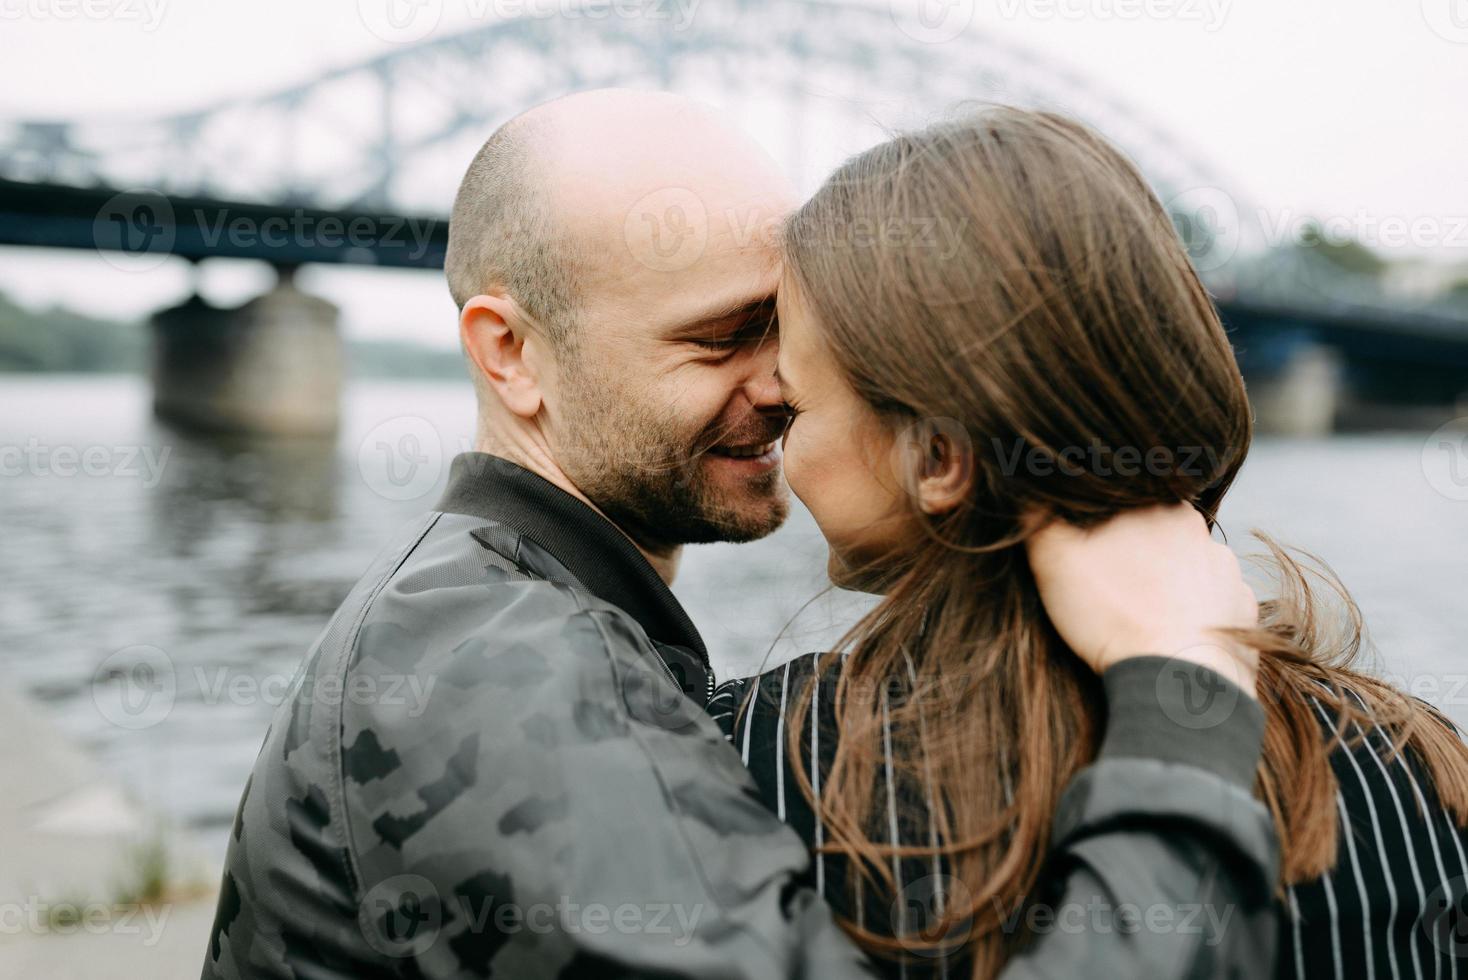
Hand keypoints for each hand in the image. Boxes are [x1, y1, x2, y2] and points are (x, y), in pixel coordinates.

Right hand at [1024, 503, 1259, 695]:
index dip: (1107, 526)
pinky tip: (1173, 636)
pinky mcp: (1245, 616)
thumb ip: (1041, 518)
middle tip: (1112, 586)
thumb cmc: (1113, 617)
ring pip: (1191, 572)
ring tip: (1142, 616)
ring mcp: (1231, 578)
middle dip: (1139, 556)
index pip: (1131, 504)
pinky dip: (1196, 617)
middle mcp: (1206, 537)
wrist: (1177, 684)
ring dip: (1170, 586)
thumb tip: (1034, 491)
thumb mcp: (1056, 562)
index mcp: (1164, 510)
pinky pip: (1216, 608)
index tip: (1090, 549)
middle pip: (1162, 536)